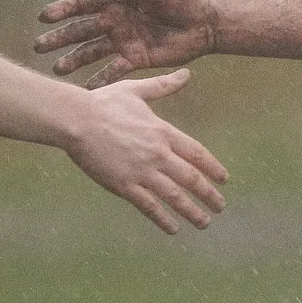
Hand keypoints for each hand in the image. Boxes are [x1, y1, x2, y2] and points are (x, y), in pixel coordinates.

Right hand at [36, 0, 215, 84]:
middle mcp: (115, 22)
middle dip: (60, 39)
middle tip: (38, 47)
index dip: (63, 10)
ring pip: (92, 52)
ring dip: (74, 61)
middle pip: (81, 31)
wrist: (206, 21)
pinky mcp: (136, 59)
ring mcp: (124, 42)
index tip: (43, 17)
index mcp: (117, 1)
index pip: (83, 5)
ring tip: (57, 71)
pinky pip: (114, 71)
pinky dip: (100, 80)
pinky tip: (87, 90)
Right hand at [64, 66, 231, 233]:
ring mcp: (142, 171)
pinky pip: (149, 206)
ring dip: (192, 211)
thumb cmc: (103, 103)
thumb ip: (163, 86)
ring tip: (205, 222)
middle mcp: (158, 154)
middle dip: (209, 194)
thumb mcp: (136, 90)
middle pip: (191, 178)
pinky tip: (173, 228)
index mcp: (163, 132)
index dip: (213, 168)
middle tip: (221, 206)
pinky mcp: (124, 185)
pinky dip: (163, 219)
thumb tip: (186, 74)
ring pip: (175, 196)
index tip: (224, 179)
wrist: (76, 120)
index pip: (196, 154)